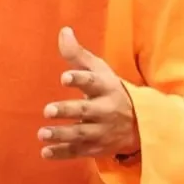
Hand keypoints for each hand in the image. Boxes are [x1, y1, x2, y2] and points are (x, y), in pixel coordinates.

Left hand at [39, 27, 138, 159]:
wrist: (141, 124)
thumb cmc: (111, 90)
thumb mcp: (100, 71)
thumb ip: (78, 55)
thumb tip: (63, 31)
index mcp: (106, 88)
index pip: (93, 82)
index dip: (79, 79)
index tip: (64, 77)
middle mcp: (106, 110)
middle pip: (86, 110)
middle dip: (67, 110)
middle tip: (48, 110)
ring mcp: (102, 131)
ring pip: (81, 134)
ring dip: (61, 134)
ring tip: (42, 133)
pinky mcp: (96, 148)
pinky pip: (78, 152)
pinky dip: (62, 153)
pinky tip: (45, 152)